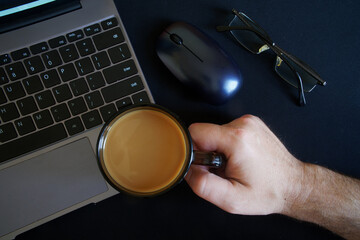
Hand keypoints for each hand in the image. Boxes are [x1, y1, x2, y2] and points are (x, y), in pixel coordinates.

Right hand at [185, 114, 303, 214]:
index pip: (195, 131)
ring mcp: (249, 122)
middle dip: (207, 153)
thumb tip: (189, 170)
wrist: (294, 186)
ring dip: (218, 150)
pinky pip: (227, 131)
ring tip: (233, 165)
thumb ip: (203, 185)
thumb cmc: (268, 192)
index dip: (193, 150)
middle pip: (205, 133)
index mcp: (237, 139)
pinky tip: (240, 158)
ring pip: (215, 132)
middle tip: (223, 170)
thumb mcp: (231, 199)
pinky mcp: (252, 124)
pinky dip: (228, 145)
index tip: (205, 164)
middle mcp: (244, 125)